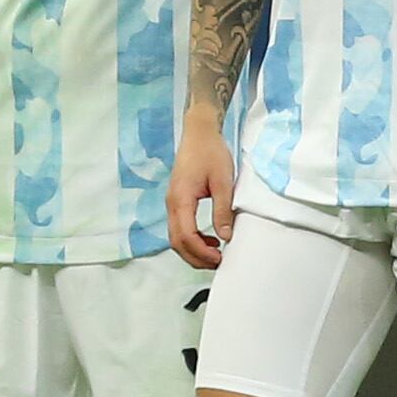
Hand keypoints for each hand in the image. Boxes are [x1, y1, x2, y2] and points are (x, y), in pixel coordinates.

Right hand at [166, 113, 236, 271]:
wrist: (199, 133)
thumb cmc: (211, 153)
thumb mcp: (223, 181)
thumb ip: (222, 210)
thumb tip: (225, 237)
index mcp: (181, 200)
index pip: (186, 236)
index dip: (201, 253)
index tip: (219, 258)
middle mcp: (171, 204)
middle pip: (176, 242)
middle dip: (195, 258)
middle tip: (217, 263)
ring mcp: (172, 203)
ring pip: (176, 237)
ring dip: (193, 251)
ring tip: (215, 255)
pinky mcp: (176, 201)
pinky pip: (179, 228)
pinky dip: (191, 240)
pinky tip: (209, 240)